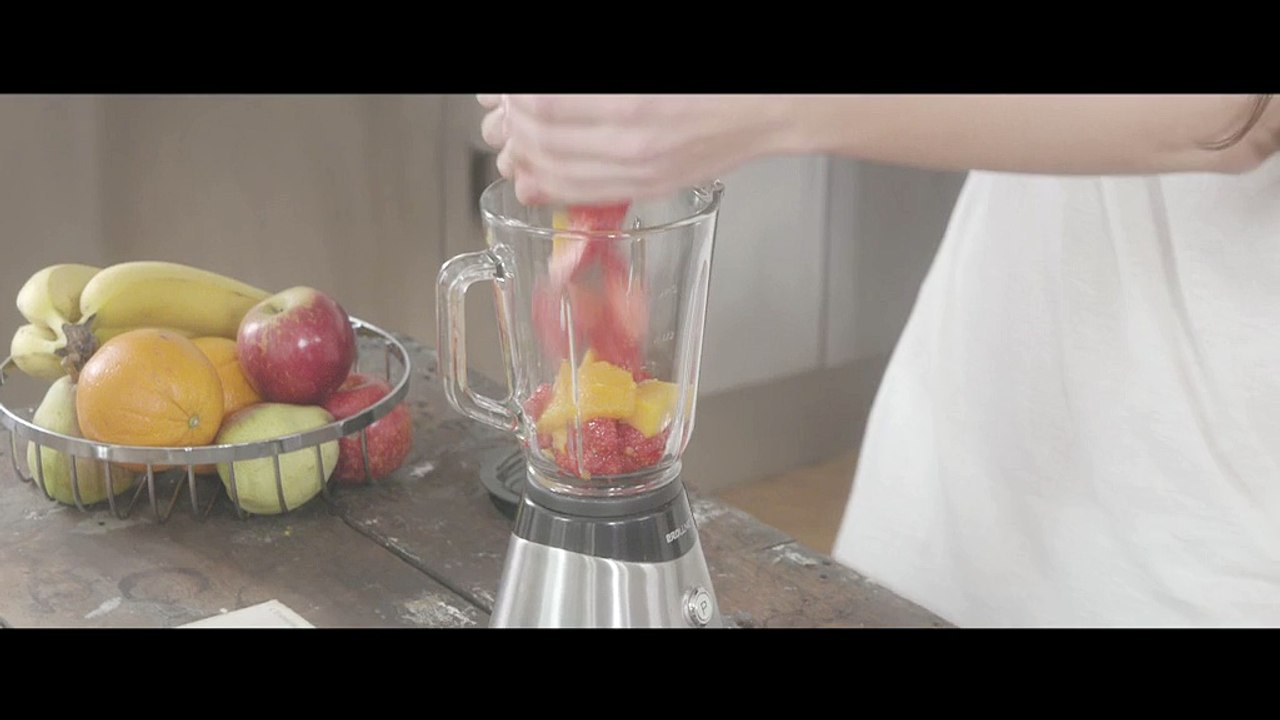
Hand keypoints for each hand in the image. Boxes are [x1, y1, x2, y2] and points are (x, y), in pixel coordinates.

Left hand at [477, 94, 793, 204]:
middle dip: (508, 120)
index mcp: (632, 103)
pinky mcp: (646, 187)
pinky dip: (543, 187)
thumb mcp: (652, 73)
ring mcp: (638, 171)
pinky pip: (580, 195)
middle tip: (500, 107)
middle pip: (539, 136)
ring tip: (510, 136)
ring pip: (552, 169)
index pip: (542, 101)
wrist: (766, 108)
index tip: (504, 88)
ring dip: (518, 153)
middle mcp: (632, 143)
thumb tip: (543, 93)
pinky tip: (528, 175)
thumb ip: (589, 86)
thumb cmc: (715, 83)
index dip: (513, 95)